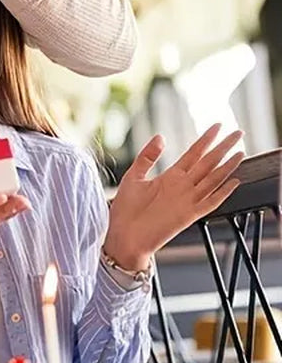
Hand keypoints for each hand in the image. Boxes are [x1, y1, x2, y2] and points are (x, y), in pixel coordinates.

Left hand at [105, 125, 243, 269]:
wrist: (123, 236)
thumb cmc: (126, 209)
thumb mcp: (134, 176)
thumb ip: (147, 157)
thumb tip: (160, 136)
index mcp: (170, 177)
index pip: (193, 154)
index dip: (206, 140)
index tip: (217, 126)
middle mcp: (182, 187)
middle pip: (208, 163)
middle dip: (223, 147)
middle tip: (238, 133)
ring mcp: (187, 200)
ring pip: (212, 180)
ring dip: (227, 166)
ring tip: (240, 152)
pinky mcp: (188, 215)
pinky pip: (210, 203)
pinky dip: (222, 193)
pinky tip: (233, 182)